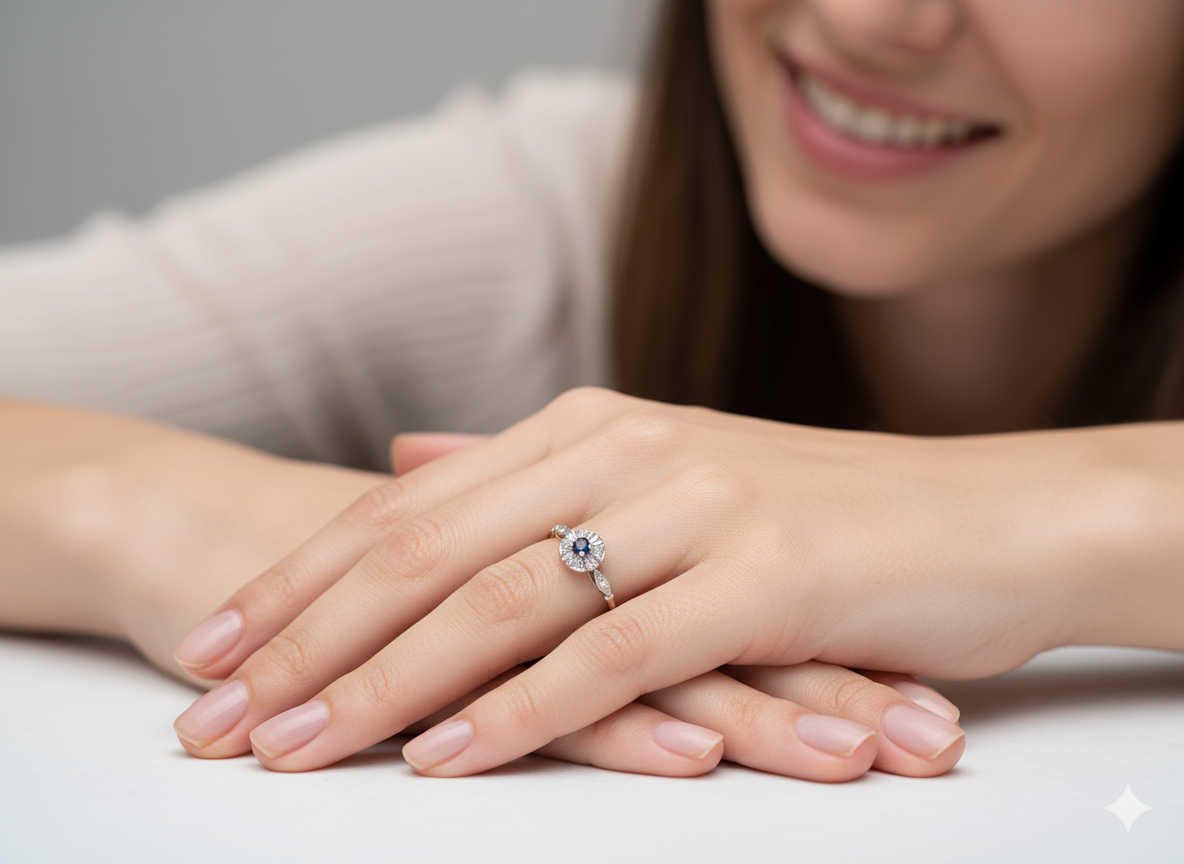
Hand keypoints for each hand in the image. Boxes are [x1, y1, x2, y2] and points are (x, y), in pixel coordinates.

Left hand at [172, 388, 1001, 776]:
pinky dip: (522, 711)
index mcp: (590, 427)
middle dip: (306, 638)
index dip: (299, 579)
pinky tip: (446, 760)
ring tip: (292, 748)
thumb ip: (526, 467)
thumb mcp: (661, 466)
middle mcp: (628, 452)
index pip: (410, 510)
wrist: (984, 516)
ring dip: (384, 683)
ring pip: (502, 603)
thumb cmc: (818, 509)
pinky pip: (615, 656)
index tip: (214, 642)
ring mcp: (695, 509)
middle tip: (213, 713)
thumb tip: (406, 457)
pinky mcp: (763, 578)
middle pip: (429, 553)